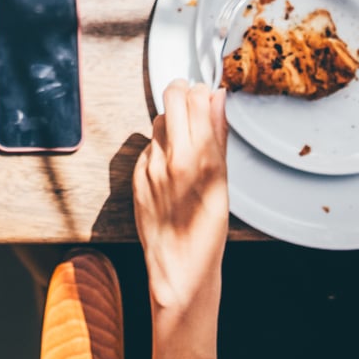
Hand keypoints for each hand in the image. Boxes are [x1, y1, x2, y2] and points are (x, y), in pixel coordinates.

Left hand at [134, 79, 228, 315]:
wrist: (179, 267)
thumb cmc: (207, 232)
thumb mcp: (223, 182)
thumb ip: (218, 135)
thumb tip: (218, 99)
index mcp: (199, 157)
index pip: (195, 98)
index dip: (202, 91)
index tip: (208, 95)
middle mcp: (171, 157)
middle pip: (171, 99)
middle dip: (182, 92)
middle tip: (192, 101)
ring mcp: (149, 165)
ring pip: (158, 122)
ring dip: (171, 121)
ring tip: (185, 140)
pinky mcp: (136, 176)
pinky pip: (148, 148)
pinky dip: (160, 148)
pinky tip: (172, 166)